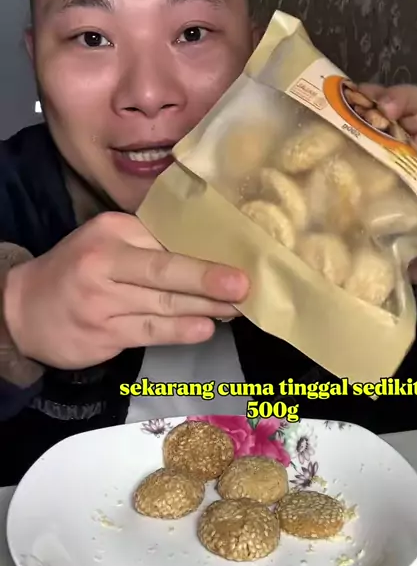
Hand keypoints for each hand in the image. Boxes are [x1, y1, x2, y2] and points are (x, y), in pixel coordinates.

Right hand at [3, 212, 248, 368]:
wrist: (23, 309)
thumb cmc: (78, 272)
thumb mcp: (106, 243)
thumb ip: (148, 244)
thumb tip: (207, 254)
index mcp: (111, 231)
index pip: (164, 237)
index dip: (203, 247)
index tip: (238, 252)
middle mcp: (105, 262)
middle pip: (164, 269)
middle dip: (207, 277)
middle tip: (243, 283)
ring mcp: (102, 301)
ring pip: (162, 304)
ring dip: (204, 307)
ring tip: (237, 308)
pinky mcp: (102, 333)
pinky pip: (150, 332)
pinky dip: (180, 331)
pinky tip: (204, 328)